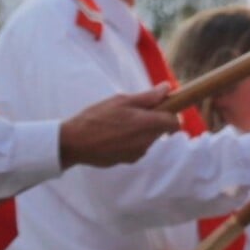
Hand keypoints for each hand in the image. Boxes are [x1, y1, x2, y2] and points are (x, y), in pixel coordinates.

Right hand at [60, 87, 179, 167]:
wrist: (74, 143)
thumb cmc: (96, 118)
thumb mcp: (122, 101)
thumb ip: (148, 97)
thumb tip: (167, 88)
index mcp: (147, 124)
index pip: (174, 122)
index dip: (172, 112)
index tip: (163, 106)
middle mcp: (146, 141)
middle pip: (161, 129)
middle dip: (154, 119)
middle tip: (135, 110)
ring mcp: (138, 153)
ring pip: (149, 138)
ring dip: (142, 130)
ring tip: (120, 122)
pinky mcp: (128, 161)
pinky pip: (138, 147)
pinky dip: (132, 140)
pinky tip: (115, 134)